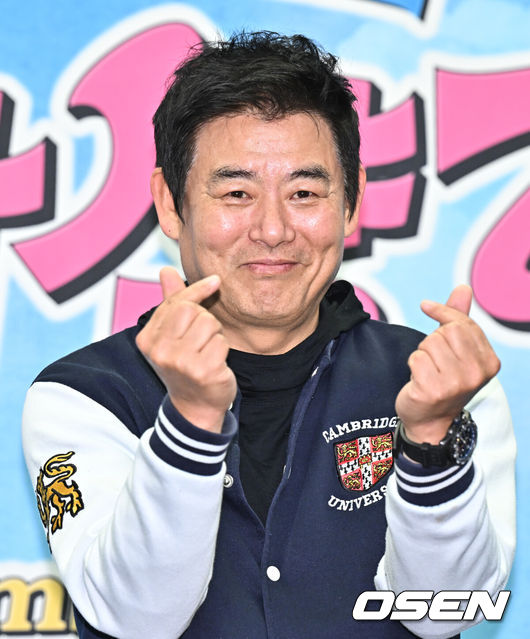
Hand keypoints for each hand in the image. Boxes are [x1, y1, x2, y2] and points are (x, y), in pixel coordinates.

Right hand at [136, 267, 236, 432]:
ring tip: (208, 351)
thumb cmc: (186, 365)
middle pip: (193, 310)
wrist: (195, 406)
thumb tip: (165, 271)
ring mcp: (180, 363)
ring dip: (215, 335)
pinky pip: (221, 342)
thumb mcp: (172, 335)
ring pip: (209, 324)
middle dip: (205, 319)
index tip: (215, 282)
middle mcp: (160, 351)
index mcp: (147, 339)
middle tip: (203, 339)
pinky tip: (215, 364)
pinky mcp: (202, 371)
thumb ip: (171, 302)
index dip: (198, 290)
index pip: (176, 302)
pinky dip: (223, 350)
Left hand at [395, 285, 499, 443]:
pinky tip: (418, 381)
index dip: (443, 313)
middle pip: (444, 332)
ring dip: (421, 354)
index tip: (426, 306)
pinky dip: (412, 366)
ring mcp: (455, 384)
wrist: (430, 421)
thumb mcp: (458, 352)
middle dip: (432, 341)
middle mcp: (476, 374)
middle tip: (434, 361)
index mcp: (489, 362)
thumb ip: (460, 319)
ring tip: (428, 371)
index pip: (463, 323)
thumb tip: (463, 288)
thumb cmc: (444, 381)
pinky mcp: (432, 391)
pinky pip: (415, 359)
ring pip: (428, 344)